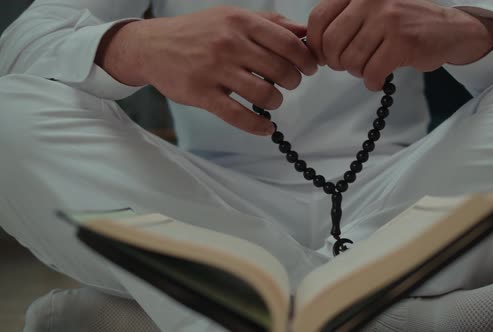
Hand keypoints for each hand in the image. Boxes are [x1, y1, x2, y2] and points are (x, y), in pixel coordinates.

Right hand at [96, 7, 317, 134]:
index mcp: (240, 22)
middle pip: (281, 70)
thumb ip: (269, 23)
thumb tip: (304, 32)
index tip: (310, 67)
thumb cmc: (199, 32)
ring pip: (264, 95)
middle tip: (289, 83)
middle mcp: (229, 44)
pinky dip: (258, 126)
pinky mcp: (202, 94)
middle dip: (293, 81)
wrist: (153, 46)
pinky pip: (238, 116)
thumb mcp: (233, 16)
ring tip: (272, 100)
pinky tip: (266, 128)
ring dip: (276, 102)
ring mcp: (214, 70)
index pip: (288, 42)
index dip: (306, 59)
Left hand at [307, 0, 492, 90]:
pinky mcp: (402, 42)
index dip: (316, 44)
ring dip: (356, 72)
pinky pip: (371, 72)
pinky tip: (379, 78)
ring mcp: (388, 19)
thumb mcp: (371, 11)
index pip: (319, 18)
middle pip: (332, 43)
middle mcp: (371, 0)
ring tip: (370, 67)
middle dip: (336, 62)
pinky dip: (371, 82)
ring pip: (351, 60)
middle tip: (348, 65)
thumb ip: (343, 22)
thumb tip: (312, 48)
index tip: (323, 56)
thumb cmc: (404, 24)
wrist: (450, 29)